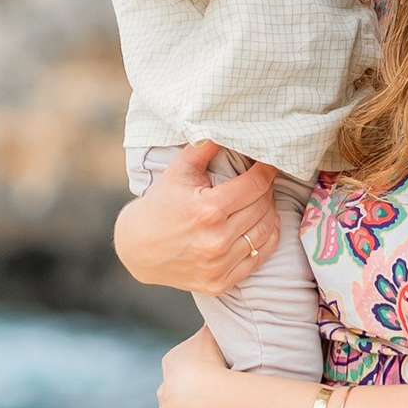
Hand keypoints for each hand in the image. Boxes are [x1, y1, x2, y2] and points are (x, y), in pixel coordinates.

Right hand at [114, 142, 280, 294]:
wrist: (138, 248)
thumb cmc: (161, 203)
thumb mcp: (179, 170)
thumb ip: (206, 145)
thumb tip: (229, 125)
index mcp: (207, 210)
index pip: (255, 185)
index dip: (266, 170)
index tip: (269, 163)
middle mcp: (216, 241)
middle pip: (262, 207)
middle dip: (267, 189)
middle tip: (264, 179)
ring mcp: (219, 265)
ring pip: (266, 231)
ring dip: (269, 212)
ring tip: (263, 200)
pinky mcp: (221, 282)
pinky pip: (260, 256)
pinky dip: (267, 238)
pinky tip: (262, 224)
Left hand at [154, 326, 234, 407]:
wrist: (209, 404)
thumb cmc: (213, 366)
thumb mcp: (213, 337)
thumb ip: (212, 328)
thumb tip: (214, 316)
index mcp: (173, 362)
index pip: (181, 362)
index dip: (196, 367)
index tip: (212, 371)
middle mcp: (164, 390)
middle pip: (173, 390)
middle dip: (187, 393)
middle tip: (213, 398)